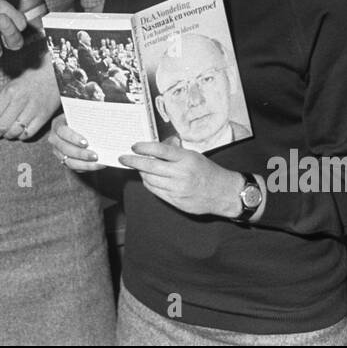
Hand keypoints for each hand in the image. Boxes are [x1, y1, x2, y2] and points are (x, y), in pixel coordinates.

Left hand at [0, 61, 61, 139]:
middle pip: (2, 126)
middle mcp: (20, 101)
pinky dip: (22, 136)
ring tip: (7, 133)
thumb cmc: (30, 80)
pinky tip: (20, 131)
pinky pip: (28, 134)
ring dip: (8, 135)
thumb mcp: (12, 85)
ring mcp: (33, 109)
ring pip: (14, 132)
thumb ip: (1, 101)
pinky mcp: (44, 116)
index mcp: (9, 91)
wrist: (53, 75)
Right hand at [48, 115, 103, 172]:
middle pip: (66, 149)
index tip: (86, 142)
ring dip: (85, 164)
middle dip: (81, 154)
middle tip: (95, 156)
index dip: (73, 138)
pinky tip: (97, 165)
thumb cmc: (81, 119)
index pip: (63, 131)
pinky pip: (74, 167)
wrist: (77, 126)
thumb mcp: (80, 115)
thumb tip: (101, 123)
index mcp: (57, 125)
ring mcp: (58, 151)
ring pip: (69, 161)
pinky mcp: (64, 160)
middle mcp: (55, 139)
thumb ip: (87, 119)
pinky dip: (86, 167)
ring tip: (99, 164)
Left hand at [118, 140, 242, 216]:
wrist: (223, 193)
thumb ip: (175, 153)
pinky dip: (149, 183)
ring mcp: (178, 189)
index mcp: (186, 159)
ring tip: (139, 168)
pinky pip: (155, 191)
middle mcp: (181, 174)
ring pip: (150, 180)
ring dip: (141, 173)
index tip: (134, 146)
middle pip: (150, 167)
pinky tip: (148, 179)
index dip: (144, 147)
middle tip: (123, 158)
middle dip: (133, 161)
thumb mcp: (194, 156)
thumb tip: (153, 148)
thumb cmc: (208, 171)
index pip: (160, 150)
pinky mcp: (176, 201)